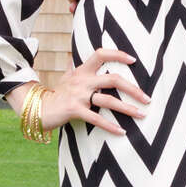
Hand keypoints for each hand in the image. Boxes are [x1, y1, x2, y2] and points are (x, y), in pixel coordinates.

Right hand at [22, 49, 148, 137]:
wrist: (38, 109)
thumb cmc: (57, 93)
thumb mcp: (66, 77)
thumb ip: (74, 67)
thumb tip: (74, 56)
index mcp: (82, 70)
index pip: (101, 54)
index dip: (118, 54)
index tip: (134, 60)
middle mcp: (82, 80)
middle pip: (113, 79)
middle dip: (133, 89)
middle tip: (147, 98)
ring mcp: (79, 95)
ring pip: (108, 100)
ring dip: (128, 109)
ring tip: (142, 115)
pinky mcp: (75, 110)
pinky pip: (96, 119)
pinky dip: (111, 126)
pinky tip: (122, 132)